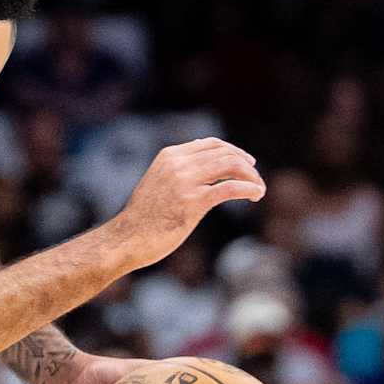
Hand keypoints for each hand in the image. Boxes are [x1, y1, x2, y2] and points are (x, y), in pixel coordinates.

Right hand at [114, 139, 263, 268]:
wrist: (126, 239)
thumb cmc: (142, 218)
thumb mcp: (156, 184)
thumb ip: (176, 172)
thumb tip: (203, 167)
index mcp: (169, 156)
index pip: (210, 144)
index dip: (233, 151)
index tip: (246, 163)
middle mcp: (178, 164)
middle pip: (225, 153)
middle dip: (246, 164)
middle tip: (255, 179)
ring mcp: (185, 181)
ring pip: (232, 166)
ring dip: (251, 177)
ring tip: (258, 189)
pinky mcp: (193, 201)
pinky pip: (231, 188)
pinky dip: (249, 189)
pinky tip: (256, 195)